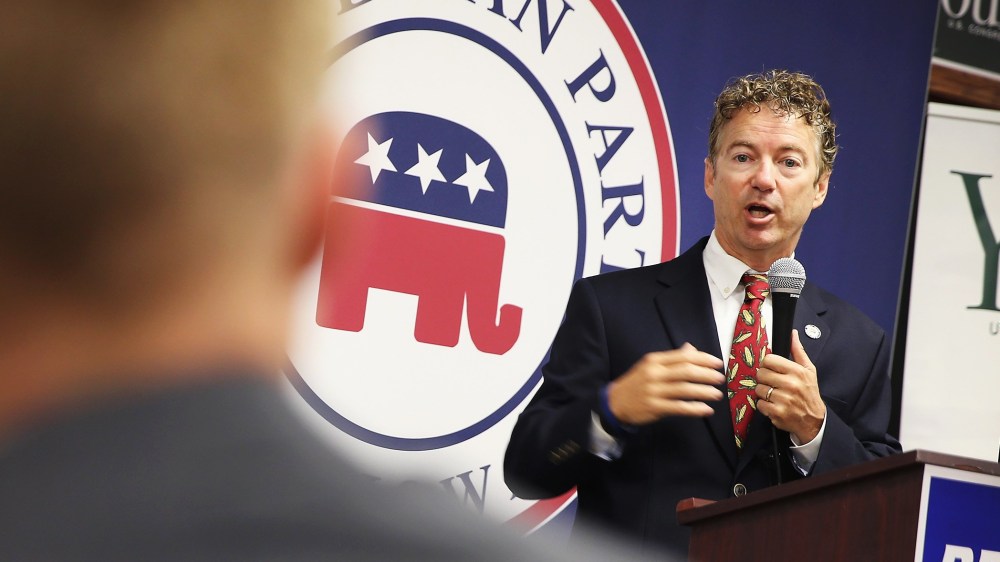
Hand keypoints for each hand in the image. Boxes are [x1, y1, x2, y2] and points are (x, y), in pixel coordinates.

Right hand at [608, 343, 724, 424]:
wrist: (615, 402)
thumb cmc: (637, 382)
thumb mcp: (651, 366)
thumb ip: (672, 358)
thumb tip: (691, 349)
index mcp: (654, 360)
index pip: (683, 356)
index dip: (703, 359)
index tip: (717, 363)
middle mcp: (654, 374)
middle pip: (686, 372)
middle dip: (706, 374)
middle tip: (720, 378)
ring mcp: (653, 391)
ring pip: (684, 390)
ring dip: (704, 392)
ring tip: (717, 394)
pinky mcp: (654, 407)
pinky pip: (679, 407)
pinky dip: (694, 409)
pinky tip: (706, 409)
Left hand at [755, 330, 825, 442]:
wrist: (814, 420)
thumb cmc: (809, 393)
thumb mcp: (809, 370)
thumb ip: (798, 351)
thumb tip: (792, 334)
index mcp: (797, 371)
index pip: (769, 359)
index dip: (768, 364)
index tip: (772, 370)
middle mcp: (791, 384)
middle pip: (761, 373)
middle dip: (765, 378)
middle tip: (773, 383)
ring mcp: (784, 399)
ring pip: (758, 389)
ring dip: (763, 393)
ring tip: (774, 395)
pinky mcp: (777, 412)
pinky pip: (759, 404)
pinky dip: (764, 405)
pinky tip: (774, 405)